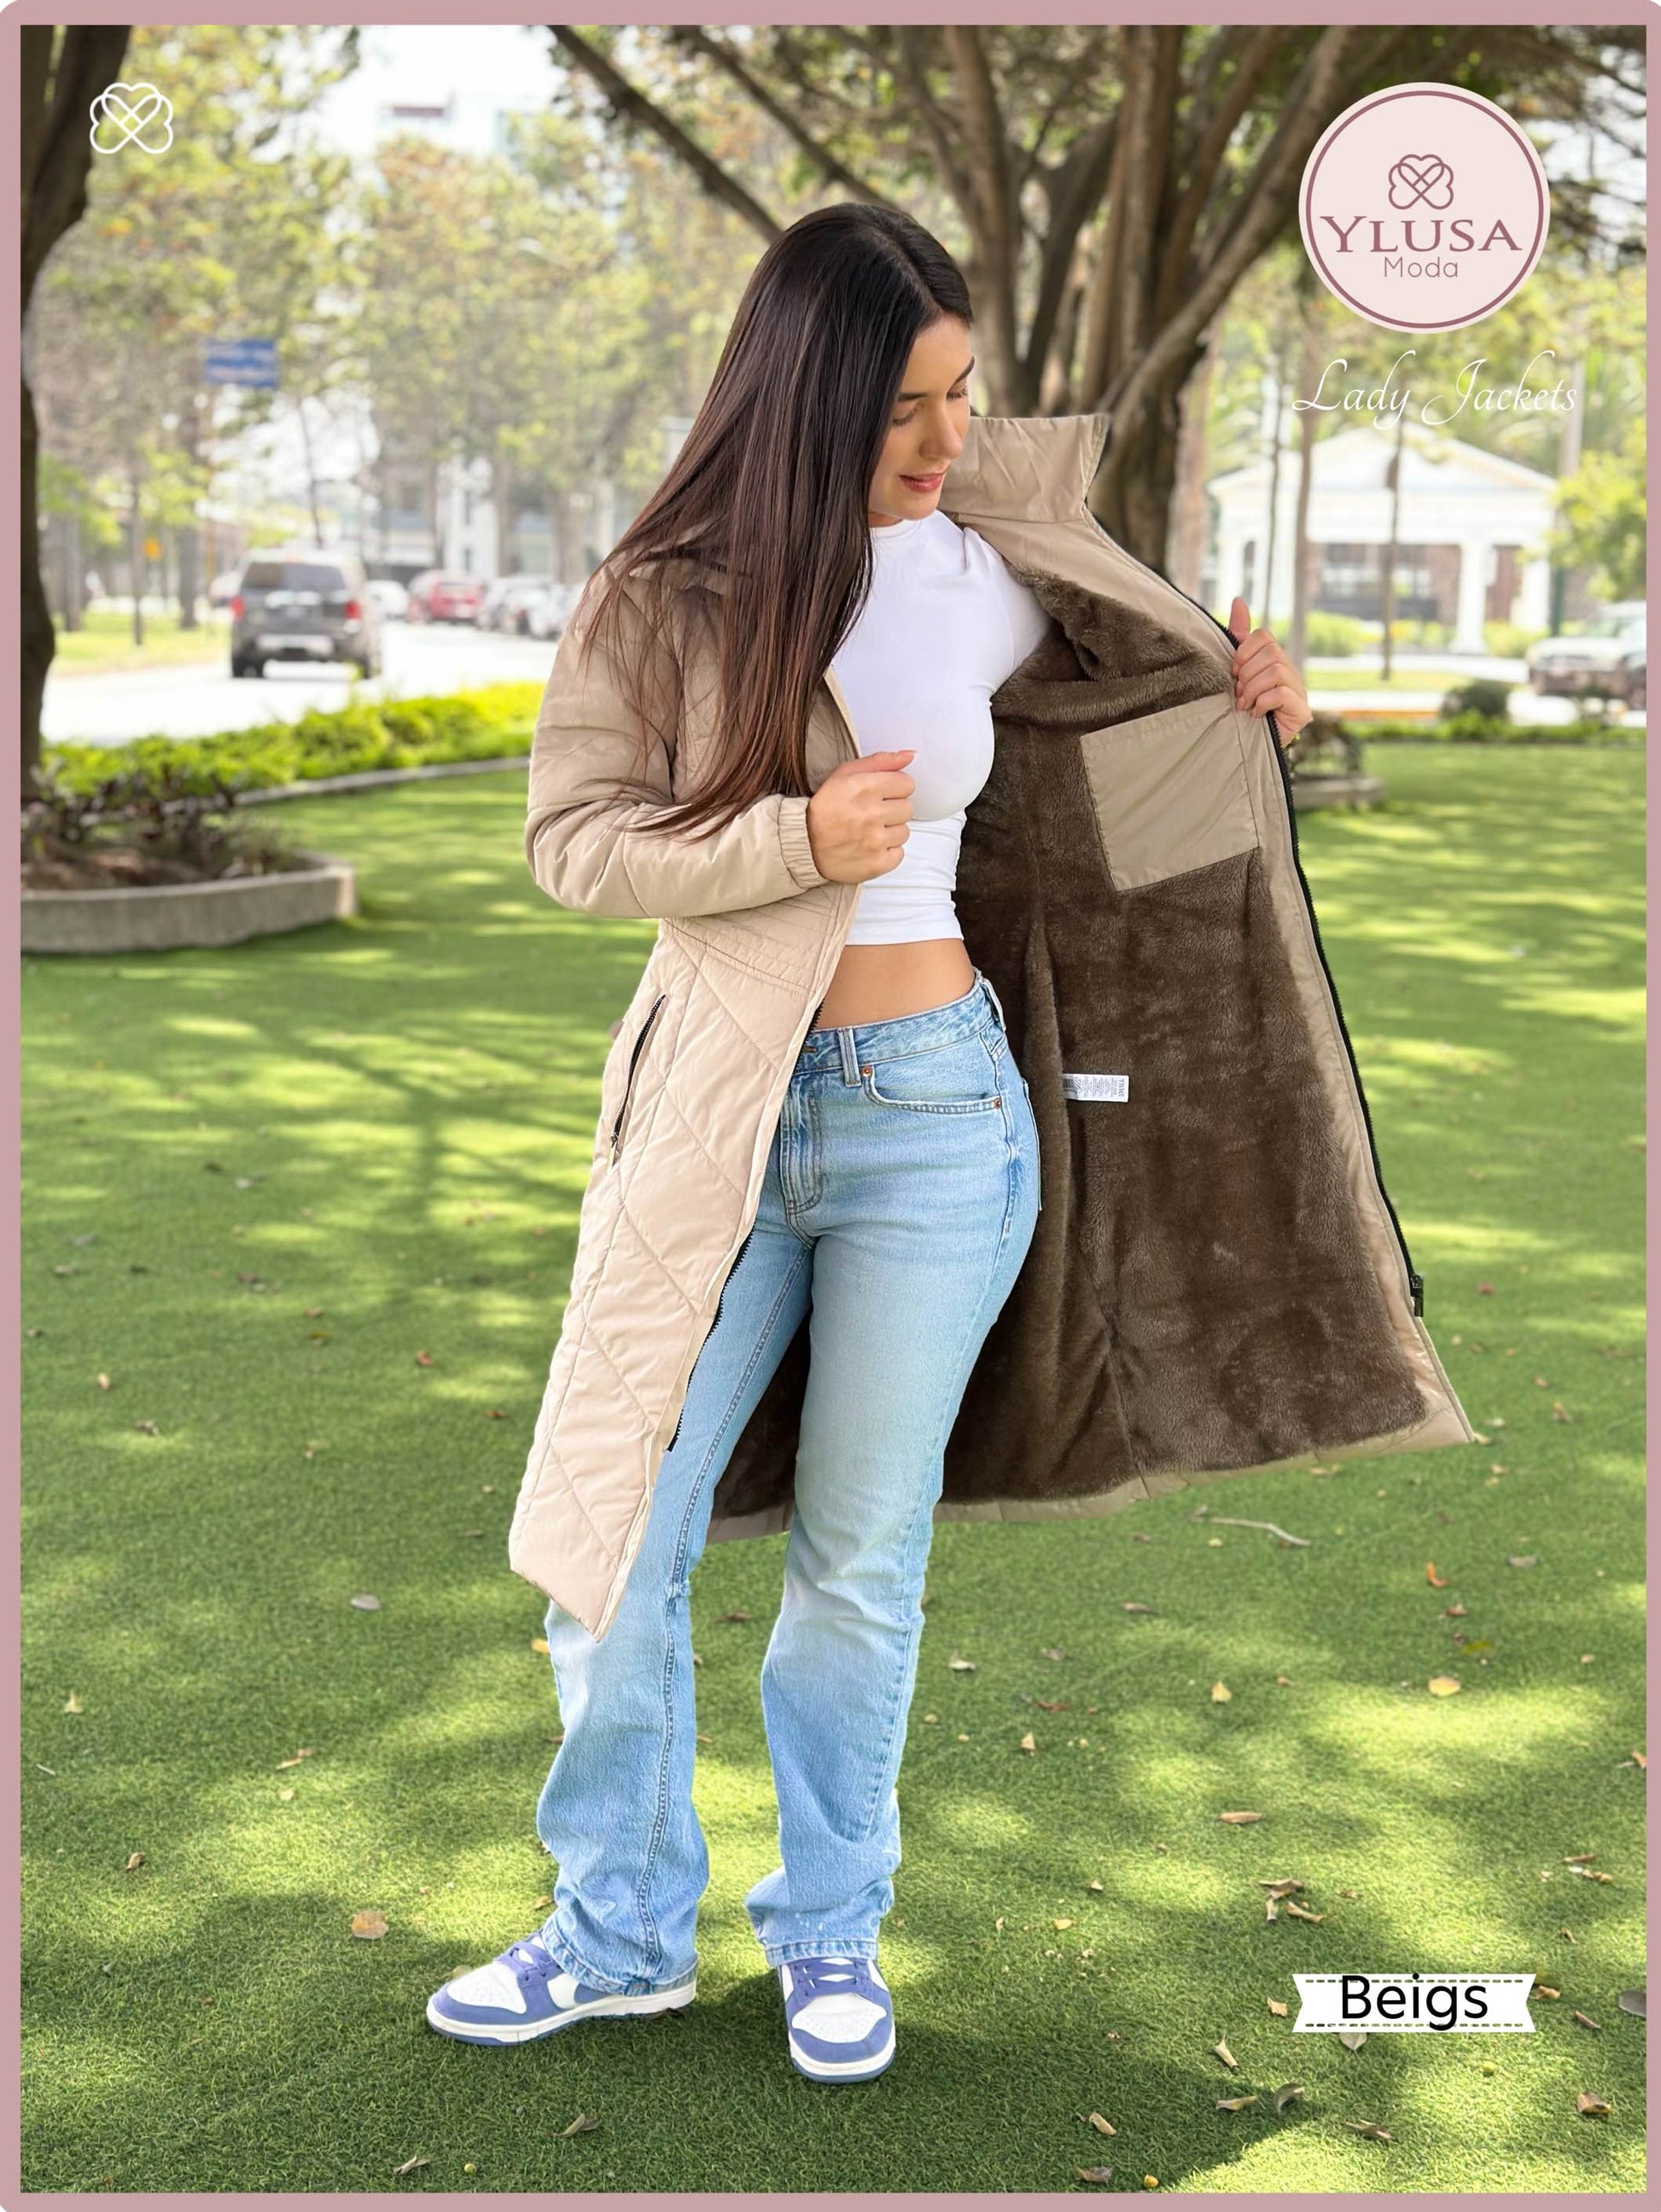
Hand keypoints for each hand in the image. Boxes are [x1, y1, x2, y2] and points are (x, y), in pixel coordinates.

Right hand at [806, 749, 915, 883]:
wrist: (805, 844)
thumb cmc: (824, 809)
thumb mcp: (845, 774)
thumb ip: (880, 762)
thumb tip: (909, 755)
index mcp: (865, 788)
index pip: (907, 784)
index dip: (895, 788)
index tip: (882, 794)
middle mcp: (871, 814)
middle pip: (907, 808)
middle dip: (892, 810)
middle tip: (872, 814)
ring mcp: (875, 841)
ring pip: (904, 831)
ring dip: (890, 831)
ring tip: (869, 831)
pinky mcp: (877, 863)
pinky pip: (899, 853)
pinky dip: (887, 851)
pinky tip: (870, 846)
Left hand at [1228, 598, 1309, 745]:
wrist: (1245, 747)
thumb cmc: (1240, 708)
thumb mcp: (1235, 670)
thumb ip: (1238, 636)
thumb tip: (1238, 600)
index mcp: (1274, 661)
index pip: (1263, 637)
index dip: (1243, 653)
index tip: (1233, 673)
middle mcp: (1290, 672)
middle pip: (1271, 653)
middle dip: (1247, 674)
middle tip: (1238, 693)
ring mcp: (1299, 692)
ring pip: (1276, 672)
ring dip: (1252, 690)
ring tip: (1245, 705)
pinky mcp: (1302, 711)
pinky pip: (1281, 693)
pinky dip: (1263, 703)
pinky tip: (1256, 714)